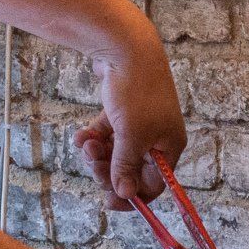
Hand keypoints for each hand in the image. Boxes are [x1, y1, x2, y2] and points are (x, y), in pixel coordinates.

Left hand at [73, 33, 186, 210]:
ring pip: (114, 153)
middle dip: (107, 170)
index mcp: (168, 146)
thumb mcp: (131, 136)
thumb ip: (126, 167)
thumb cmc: (136, 91)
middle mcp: (156, 136)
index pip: (153, 185)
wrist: (124, 46)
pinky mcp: (120, 109)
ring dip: (96, 153)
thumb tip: (126, 196)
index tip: (107, 202)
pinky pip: (105, 134)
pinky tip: (80, 135)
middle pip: (130, 170)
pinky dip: (91, 137)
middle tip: (91, 163)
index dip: (131, 196)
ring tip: (84, 143)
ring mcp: (138, 122)